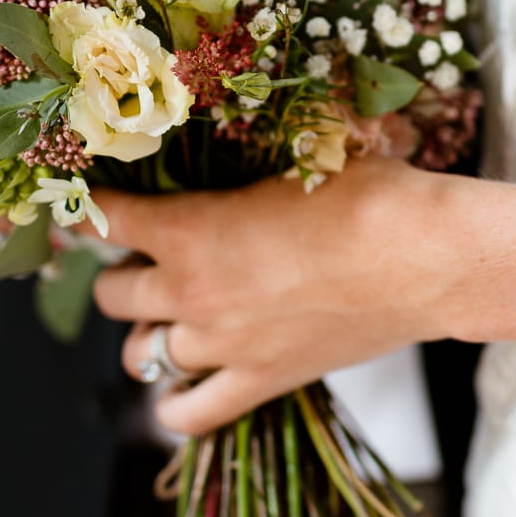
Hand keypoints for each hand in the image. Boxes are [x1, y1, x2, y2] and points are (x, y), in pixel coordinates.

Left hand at [92, 160, 453, 432]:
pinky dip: (175, 404)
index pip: (105, 218)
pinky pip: (188, 414)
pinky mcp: (262, 381)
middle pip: (112, 295)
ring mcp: (224, 345)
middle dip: (122, 274)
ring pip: (139, 355)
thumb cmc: (371, 194)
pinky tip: (183, 384)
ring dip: (148, 334)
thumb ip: (254, 145)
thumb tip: (245, 102)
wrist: (427, 258)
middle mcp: (192, 292)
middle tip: (149, 260)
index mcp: (190, 228)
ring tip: (171, 317)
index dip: (91, 209)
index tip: (87, 205)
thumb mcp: (303, 151)